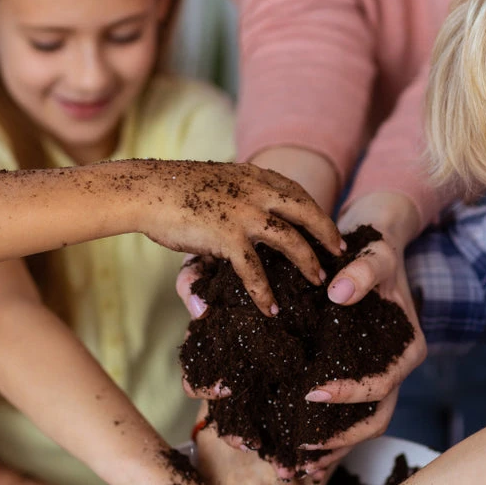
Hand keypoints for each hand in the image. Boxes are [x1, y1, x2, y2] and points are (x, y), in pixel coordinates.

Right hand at [136, 160, 342, 315]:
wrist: (147, 188)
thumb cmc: (172, 187)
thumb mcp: (214, 182)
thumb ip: (233, 197)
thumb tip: (243, 219)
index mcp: (253, 176)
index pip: (296, 192)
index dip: (314, 210)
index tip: (327, 225)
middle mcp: (256, 192)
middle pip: (306, 212)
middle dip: (326, 233)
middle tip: (338, 252)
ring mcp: (245, 214)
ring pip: (290, 241)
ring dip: (307, 262)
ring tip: (317, 281)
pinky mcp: (227, 237)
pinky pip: (254, 270)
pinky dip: (263, 291)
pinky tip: (270, 308)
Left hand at [295, 193, 426, 476]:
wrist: (372, 251)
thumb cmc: (376, 251)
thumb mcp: (375, 253)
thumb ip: (363, 270)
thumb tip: (340, 291)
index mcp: (407, 349)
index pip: (382, 384)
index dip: (350, 395)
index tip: (312, 395)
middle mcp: (394, 373)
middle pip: (374, 419)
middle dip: (337, 441)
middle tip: (297, 447)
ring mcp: (375, 382)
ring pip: (357, 428)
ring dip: (327, 451)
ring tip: (289, 465)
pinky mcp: (354, 383)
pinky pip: (341, 419)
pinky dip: (322, 439)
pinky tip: (294, 455)